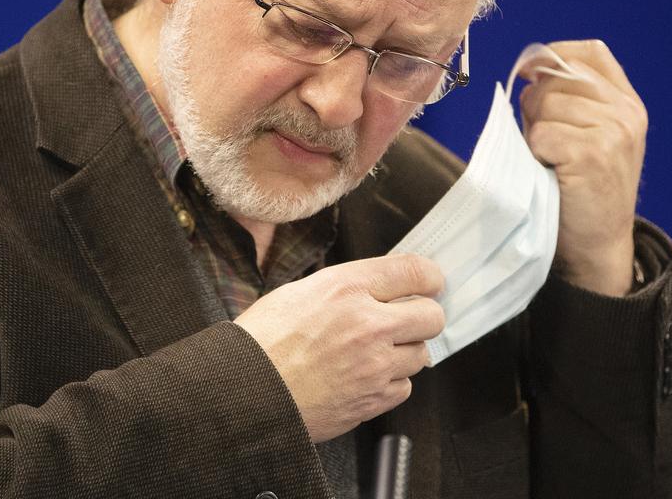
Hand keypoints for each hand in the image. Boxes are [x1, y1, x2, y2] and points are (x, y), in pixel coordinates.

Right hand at [234, 254, 444, 441]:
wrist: (240, 394)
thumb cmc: (261, 343)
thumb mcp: (301, 291)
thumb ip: (347, 287)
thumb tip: (381, 285)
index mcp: (347, 288)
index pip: (415, 271)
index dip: (429, 277)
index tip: (430, 283)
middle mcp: (367, 324)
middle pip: (431, 316)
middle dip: (423, 316)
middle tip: (408, 319)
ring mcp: (373, 366)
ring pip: (421, 354)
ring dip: (405, 351)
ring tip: (374, 351)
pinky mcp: (372, 400)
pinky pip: (404, 387)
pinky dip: (391, 382)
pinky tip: (366, 376)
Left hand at [519, 40, 647, 295]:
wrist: (598, 246)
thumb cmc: (581, 190)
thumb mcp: (590, 136)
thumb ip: (570, 100)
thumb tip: (530, 70)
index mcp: (627, 102)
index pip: (589, 53)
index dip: (552, 56)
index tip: (531, 74)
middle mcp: (626, 112)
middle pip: (557, 77)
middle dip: (537, 104)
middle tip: (546, 142)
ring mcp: (613, 131)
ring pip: (545, 105)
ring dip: (535, 132)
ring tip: (550, 160)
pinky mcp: (593, 153)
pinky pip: (541, 134)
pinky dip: (535, 153)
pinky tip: (550, 172)